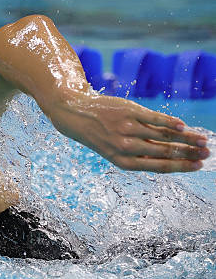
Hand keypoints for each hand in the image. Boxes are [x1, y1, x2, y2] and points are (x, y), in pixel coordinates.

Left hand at [46, 92, 209, 172]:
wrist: (76, 113)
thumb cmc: (100, 133)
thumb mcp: (114, 150)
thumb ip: (139, 153)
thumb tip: (172, 155)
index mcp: (123, 161)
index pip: (158, 166)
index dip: (181, 167)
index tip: (198, 166)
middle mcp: (125, 147)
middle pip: (165, 151)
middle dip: (189, 153)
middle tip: (207, 153)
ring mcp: (127, 128)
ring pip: (164, 135)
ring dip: (186, 138)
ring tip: (202, 140)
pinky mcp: (129, 111)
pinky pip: (155, 119)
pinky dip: (171, 123)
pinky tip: (184, 126)